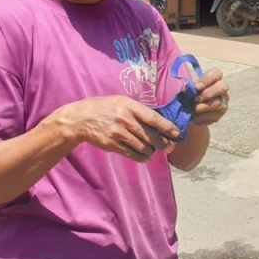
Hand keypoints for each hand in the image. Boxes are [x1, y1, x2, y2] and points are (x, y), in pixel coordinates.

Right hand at [54, 96, 178, 161]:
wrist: (81, 119)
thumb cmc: (106, 108)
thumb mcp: (122, 102)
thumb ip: (139, 111)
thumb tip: (160, 122)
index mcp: (129, 106)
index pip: (153, 118)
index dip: (167, 127)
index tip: (176, 134)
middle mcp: (124, 119)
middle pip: (151, 136)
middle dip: (163, 143)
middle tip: (168, 146)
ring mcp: (118, 133)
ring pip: (144, 147)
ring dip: (152, 151)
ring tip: (153, 149)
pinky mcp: (112, 145)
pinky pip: (133, 154)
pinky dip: (142, 157)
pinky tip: (145, 156)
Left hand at [189, 68, 229, 126]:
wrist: (189, 111)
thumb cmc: (189, 95)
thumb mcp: (187, 89)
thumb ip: (189, 87)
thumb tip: (189, 89)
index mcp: (215, 78)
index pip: (217, 73)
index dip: (207, 79)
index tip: (196, 87)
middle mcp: (222, 89)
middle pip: (222, 87)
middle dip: (207, 93)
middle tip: (195, 99)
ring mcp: (223, 102)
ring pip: (217, 104)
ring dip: (202, 107)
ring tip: (192, 109)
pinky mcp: (220, 115)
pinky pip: (213, 116)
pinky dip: (201, 117)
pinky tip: (194, 117)